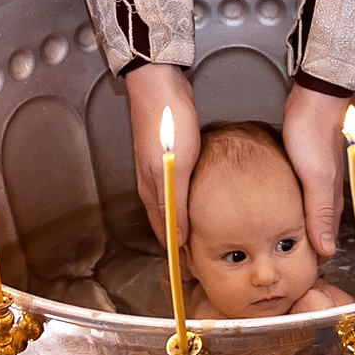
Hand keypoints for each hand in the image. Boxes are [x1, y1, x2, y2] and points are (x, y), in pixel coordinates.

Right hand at [127, 63, 201, 246]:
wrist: (159, 84)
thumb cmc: (166, 120)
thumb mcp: (175, 166)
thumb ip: (176, 204)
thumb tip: (180, 238)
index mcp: (151, 190)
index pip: (163, 233)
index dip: (177, 253)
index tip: (192, 270)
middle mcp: (152, 183)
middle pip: (166, 222)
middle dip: (181, 242)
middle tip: (201, 258)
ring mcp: (159, 169)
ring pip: (171, 206)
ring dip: (184, 222)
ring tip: (203, 235)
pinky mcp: (169, 155)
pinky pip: (177, 188)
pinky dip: (188, 202)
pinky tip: (201, 200)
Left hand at [280, 84, 351, 257]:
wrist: (313, 100)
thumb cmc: (315, 133)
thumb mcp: (317, 177)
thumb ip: (321, 212)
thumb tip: (326, 249)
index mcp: (331, 201)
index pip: (324, 243)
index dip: (310, 260)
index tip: (293, 277)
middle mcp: (324, 196)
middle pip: (313, 232)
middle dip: (297, 251)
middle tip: (275, 267)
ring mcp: (312, 183)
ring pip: (302, 217)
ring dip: (289, 232)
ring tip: (268, 247)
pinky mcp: (299, 171)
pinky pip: (293, 200)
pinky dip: (283, 212)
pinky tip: (269, 214)